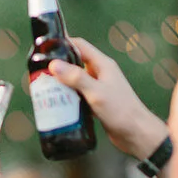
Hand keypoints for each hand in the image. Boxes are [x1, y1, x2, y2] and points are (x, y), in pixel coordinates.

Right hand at [49, 39, 169, 158]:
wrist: (136, 134)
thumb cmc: (121, 112)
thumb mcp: (96, 93)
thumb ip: (76, 78)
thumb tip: (55, 65)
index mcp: (103, 65)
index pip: (81, 46)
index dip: (64, 43)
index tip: (46, 47)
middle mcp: (101, 74)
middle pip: (76, 63)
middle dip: (58, 66)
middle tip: (40, 72)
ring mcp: (99, 88)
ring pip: (76, 80)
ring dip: (62, 84)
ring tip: (44, 88)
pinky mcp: (97, 102)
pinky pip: (79, 95)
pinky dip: (68, 97)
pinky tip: (58, 104)